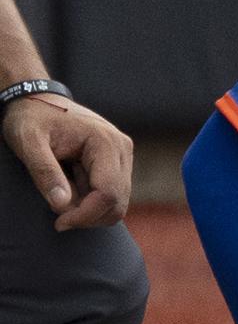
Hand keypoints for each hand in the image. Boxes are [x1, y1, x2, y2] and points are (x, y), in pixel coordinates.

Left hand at [4, 93, 128, 230]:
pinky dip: (90, 202)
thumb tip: (62, 206)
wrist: (36, 100)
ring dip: (89, 210)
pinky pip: (110, 193)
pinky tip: (69, 189)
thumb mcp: (28, 143)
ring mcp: (121, 155)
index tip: (58, 222)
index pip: (108, 193)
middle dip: (88, 216)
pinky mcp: (115, 162)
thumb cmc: (30, 119)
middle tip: (57, 217)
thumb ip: (45, 172)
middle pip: (118, 202)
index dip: (85, 215)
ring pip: (117, 201)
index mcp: (106, 143)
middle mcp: (122, 149)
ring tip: (60, 197)